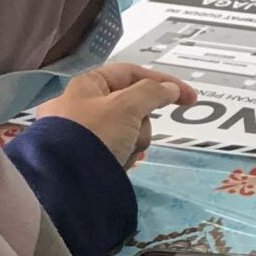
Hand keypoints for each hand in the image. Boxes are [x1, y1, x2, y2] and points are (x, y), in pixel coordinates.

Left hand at [37, 63, 196, 165]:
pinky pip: (116, 150)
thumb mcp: (126, 107)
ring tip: (120, 153)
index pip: (132, 74)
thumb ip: (152, 93)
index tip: (190, 99)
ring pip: (128, 130)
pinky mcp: (86, 157)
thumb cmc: (94, 134)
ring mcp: (83, 132)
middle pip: (132, 106)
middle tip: (133, 134)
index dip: (163, 83)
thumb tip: (170, 89)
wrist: (65, 182)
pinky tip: (116, 164)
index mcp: (87, 84)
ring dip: (133, 142)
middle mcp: (82, 105)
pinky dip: (122, 156)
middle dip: (141, 123)